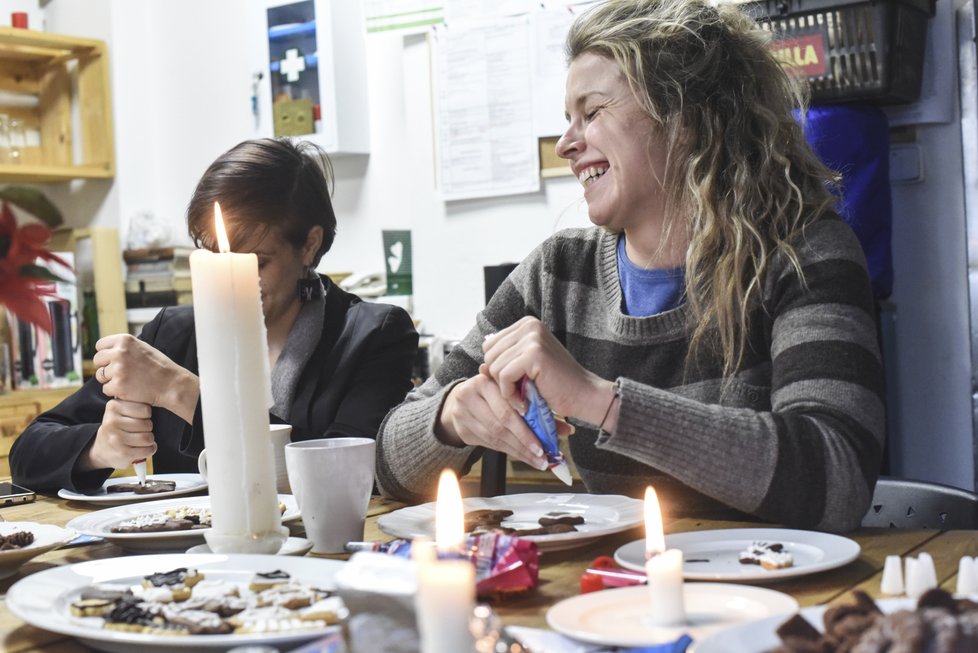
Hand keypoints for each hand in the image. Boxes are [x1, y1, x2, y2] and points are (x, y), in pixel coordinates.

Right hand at [79, 399, 156, 471]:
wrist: (102, 449)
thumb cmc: (118, 426)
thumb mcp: (121, 409)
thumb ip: (133, 401)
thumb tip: (151, 393)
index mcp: (113, 407)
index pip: (145, 409)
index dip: (146, 415)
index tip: (139, 417)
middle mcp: (112, 422)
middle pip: (147, 424)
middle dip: (148, 428)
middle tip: (139, 430)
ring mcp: (116, 438)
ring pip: (148, 438)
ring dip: (149, 440)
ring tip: (141, 439)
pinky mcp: (122, 453)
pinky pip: (147, 450)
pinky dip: (149, 450)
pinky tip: (142, 448)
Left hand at [93, 334, 198, 422]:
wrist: (171, 384)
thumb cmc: (158, 366)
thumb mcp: (142, 347)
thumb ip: (123, 346)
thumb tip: (104, 349)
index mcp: (124, 340)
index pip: (100, 345)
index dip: (106, 354)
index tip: (115, 361)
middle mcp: (119, 352)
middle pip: (98, 360)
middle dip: (106, 367)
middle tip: (121, 373)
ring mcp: (118, 369)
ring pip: (100, 375)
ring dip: (110, 380)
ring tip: (127, 381)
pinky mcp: (118, 385)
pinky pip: (106, 389)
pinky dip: (115, 392)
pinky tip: (129, 389)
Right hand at [436, 367, 553, 469]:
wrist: (464, 396)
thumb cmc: (495, 392)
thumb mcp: (512, 391)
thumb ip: (537, 405)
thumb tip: (567, 429)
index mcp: (484, 382)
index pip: (506, 409)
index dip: (524, 428)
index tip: (542, 443)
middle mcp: (468, 396)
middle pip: (500, 425)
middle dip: (523, 443)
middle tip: (542, 455)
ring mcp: (462, 414)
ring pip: (494, 438)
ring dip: (518, 451)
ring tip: (537, 460)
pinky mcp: (462, 430)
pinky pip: (488, 444)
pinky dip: (508, 451)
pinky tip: (523, 456)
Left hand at [482, 317, 614, 426]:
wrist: (584, 396)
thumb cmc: (556, 385)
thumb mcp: (526, 369)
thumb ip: (505, 362)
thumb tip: (480, 366)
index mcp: (526, 324)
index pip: (490, 346)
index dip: (498, 369)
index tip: (517, 383)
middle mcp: (529, 325)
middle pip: (489, 355)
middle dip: (500, 380)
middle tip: (520, 393)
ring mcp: (532, 337)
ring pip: (494, 367)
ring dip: (506, 389)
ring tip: (524, 397)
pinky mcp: (534, 353)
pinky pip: (504, 376)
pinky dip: (511, 394)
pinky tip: (525, 402)